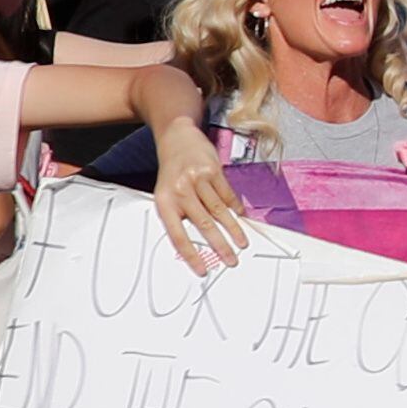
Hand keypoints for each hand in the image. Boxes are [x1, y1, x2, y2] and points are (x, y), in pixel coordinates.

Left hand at [152, 126, 252, 271]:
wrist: (177, 138)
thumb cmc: (172, 171)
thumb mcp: (166, 193)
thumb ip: (179, 214)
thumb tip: (196, 241)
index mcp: (164, 202)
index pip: (178, 235)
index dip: (191, 255)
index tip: (201, 269)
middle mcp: (180, 191)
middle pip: (204, 224)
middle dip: (220, 246)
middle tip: (230, 260)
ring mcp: (198, 180)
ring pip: (219, 211)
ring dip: (233, 230)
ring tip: (242, 243)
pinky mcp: (213, 171)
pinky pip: (228, 195)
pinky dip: (236, 209)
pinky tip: (242, 218)